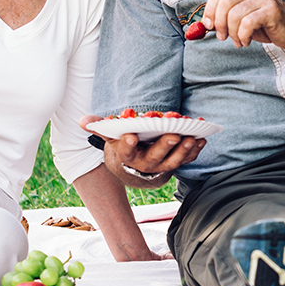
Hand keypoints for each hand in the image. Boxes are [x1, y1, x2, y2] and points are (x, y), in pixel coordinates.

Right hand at [80, 115, 204, 180]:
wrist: (137, 161)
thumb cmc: (125, 142)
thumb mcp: (112, 135)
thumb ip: (101, 126)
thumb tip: (82, 121)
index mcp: (128, 155)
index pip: (126, 151)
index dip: (127, 144)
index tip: (131, 135)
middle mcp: (145, 163)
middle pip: (154, 157)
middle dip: (164, 146)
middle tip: (173, 135)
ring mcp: (162, 165)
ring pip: (173, 161)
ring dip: (184, 150)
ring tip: (192, 137)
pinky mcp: (176, 161)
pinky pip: (187, 158)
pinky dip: (195, 150)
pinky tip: (202, 139)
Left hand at [203, 0, 284, 49]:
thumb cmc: (266, 25)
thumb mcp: (242, 18)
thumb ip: (224, 16)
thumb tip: (202, 24)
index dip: (209, 9)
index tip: (208, 25)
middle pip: (225, 1)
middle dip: (219, 22)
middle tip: (222, 36)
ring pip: (235, 14)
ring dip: (233, 33)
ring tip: (238, 41)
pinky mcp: (271, 10)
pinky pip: (248, 23)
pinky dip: (243, 36)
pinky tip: (246, 41)